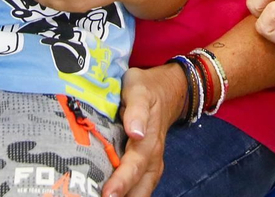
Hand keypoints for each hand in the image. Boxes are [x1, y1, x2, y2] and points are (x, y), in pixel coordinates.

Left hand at [104, 63, 186, 196]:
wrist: (166, 90)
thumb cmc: (146, 89)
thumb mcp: (139, 90)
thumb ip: (137, 109)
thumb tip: (135, 132)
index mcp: (148, 140)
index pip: (135, 166)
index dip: (122, 182)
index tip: (108, 194)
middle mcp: (152, 158)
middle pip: (138, 187)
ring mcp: (150, 165)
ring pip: (140, 191)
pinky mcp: (145, 168)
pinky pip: (138, 188)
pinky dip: (126, 194)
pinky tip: (108, 195)